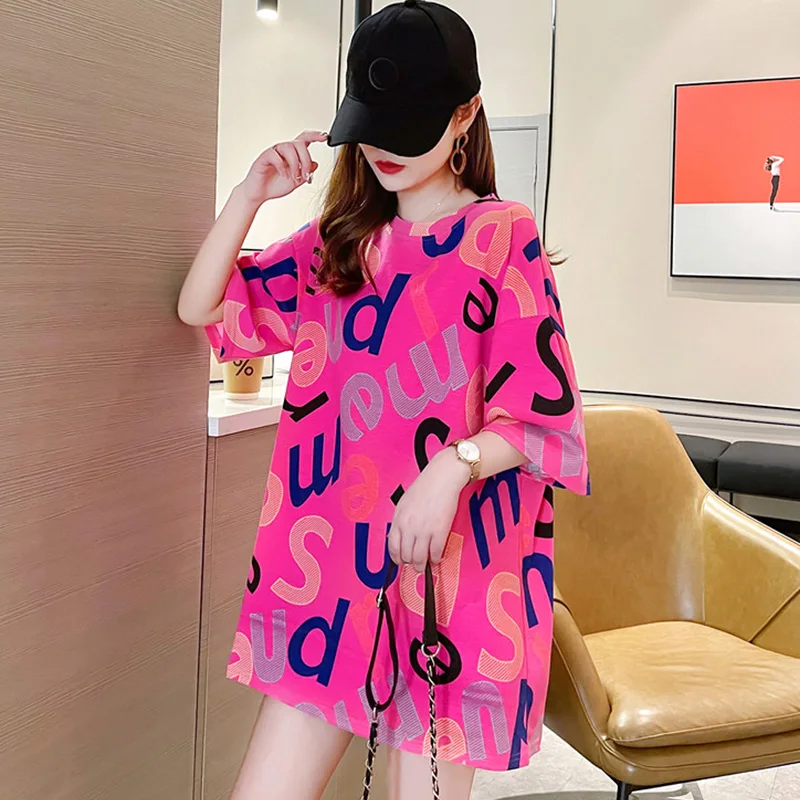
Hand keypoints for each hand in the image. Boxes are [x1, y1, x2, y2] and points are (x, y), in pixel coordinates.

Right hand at [239, 130, 326, 205]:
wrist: (259, 194)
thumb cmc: (275, 185)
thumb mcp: (296, 181)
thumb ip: (306, 173)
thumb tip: (315, 164)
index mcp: (293, 154)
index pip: (305, 139)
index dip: (315, 136)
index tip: (325, 137)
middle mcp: (283, 150)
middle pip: (299, 143)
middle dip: (306, 159)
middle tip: (305, 175)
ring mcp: (274, 152)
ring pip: (288, 147)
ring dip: (295, 163)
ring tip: (294, 177)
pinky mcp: (264, 157)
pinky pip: (275, 155)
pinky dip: (282, 166)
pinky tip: (283, 175)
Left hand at [388, 449, 469, 572]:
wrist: (443, 477)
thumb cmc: (426, 486)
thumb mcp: (405, 503)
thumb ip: (402, 520)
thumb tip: (402, 537)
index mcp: (398, 519)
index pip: (392, 547)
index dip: (397, 558)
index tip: (401, 561)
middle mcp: (408, 527)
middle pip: (405, 556)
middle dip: (411, 563)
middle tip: (415, 564)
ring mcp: (423, 530)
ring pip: (419, 558)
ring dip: (422, 565)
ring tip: (426, 565)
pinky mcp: (439, 531)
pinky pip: (435, 553)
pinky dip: (436, 558)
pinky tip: (437, 557)